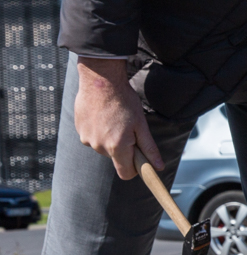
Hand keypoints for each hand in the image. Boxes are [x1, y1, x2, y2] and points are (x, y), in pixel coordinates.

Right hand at [75, 57, 160, 180]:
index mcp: (117, 147)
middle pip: (115, 158)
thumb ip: (149, 148)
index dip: (134, 169)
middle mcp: (99, 146)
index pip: (125, 173)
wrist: (101, 81)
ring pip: (103, 147)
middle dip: (123, 148)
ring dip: (110, 138)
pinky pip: (92, 137)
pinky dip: (99, 131)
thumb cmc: (125, 102)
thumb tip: (158, 167)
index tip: (139, 159)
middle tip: (128, 128)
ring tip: (114, 119)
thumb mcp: (141, 125)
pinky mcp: (79, 130)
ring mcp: (86, 138)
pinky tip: (103, 116)